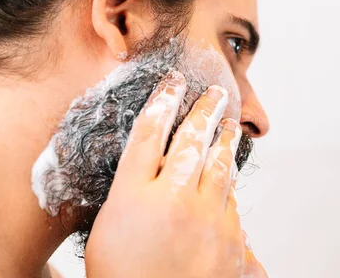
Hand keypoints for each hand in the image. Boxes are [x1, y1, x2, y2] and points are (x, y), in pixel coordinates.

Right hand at [85, 71, 266, 277]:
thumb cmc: (122, 277)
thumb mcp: (109, 229)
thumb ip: (131, 194)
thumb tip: (153, 170)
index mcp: (133, 194)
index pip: (148, 133)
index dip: (162, 101)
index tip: (174, 82)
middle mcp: (172, 197)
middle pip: (190, 140)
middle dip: (202, 110)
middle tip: (213, 93)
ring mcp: (205, 216)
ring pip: (218, 164)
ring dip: (224, 140)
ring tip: (229, 124)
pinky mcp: (229, 238)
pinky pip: (230, 201)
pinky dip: (227, 185)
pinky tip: (229, 175)